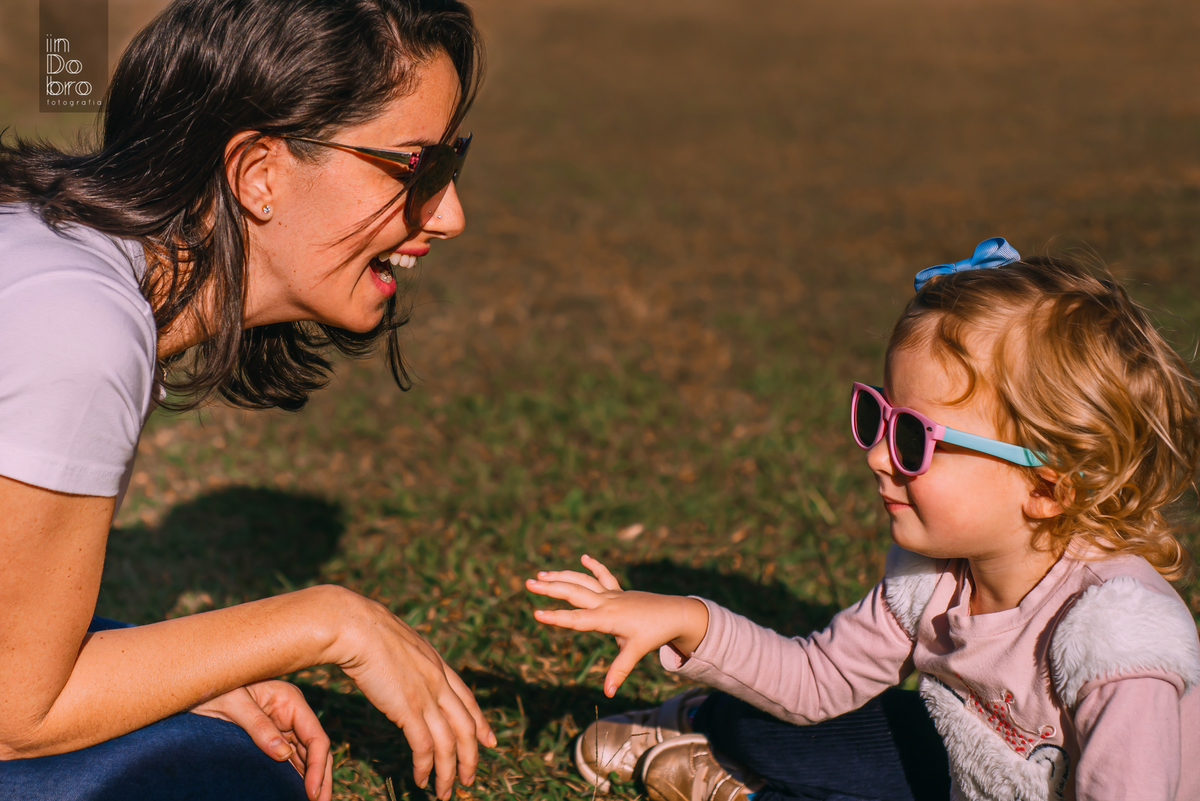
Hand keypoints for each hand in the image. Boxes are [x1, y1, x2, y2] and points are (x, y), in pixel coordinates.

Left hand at [191, 680, 331, 800]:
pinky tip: (298, 791)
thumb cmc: (214, 690)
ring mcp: (283, 726)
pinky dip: (297, 776)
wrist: (193, 689)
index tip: (312, 791)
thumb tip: (283, 754)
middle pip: (316, 749)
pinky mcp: (271, 737)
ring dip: (313, 779)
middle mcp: (292, 714)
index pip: (315, 736)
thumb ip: (259, 727)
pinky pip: (291, 759)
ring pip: (306, 756)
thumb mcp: (233, 705)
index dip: (318, 766)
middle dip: (321, 777)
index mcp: (290, 700)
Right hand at [328, 594, 496, 800]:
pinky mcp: (408, 709)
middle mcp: (439, 681)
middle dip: (471, 757)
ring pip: (450, 743)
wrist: (356, 626)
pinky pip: (425, 746)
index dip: (481, 723)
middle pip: (466, 727)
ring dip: (450, 772)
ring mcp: (426, 695)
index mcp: (439, 665)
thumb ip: (411, 661)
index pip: (468, 700)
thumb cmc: (367, 631)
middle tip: (469, 780)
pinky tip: (422, 780)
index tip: (490, 741)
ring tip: (445, 793)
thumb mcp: (401, 644)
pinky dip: (427, 767)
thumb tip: (406, 669)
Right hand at [526, 554, 708, 696]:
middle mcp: (607, 602)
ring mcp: (612, 594)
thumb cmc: (654, 633)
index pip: (576, 620)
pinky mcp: (618, 591)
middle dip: (550, 589)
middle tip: (529, 583)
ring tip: (542, 574)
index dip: (556, 618)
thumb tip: (608, 693)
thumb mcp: (635, 652)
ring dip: (563, 576)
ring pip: (583, 581)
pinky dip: (594, 566)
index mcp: (607, 618)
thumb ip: (619, 671)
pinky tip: (584, 557)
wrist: (675, 613)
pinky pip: (604, 575)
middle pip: (574, 593)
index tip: (536, 613)